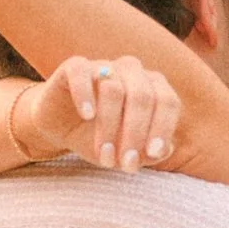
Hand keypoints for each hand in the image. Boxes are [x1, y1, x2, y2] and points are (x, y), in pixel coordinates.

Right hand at [22, 56, 181, 171]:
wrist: (61, 128)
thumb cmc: (100, 138)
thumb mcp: (124, 152)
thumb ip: (147, 153)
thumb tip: (164, 150)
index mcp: (153, 88)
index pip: (168, 102)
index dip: (163, 128)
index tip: (151, 154)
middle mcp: (132, 71)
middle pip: (142, 96)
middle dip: (135, 133)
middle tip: (124, 162)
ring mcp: (104, 65)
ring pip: (113, 89)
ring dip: (109, 126)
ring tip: (103, 153)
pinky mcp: (75, 66)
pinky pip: (81, 72)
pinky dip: (84, 94)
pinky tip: (87, 116)